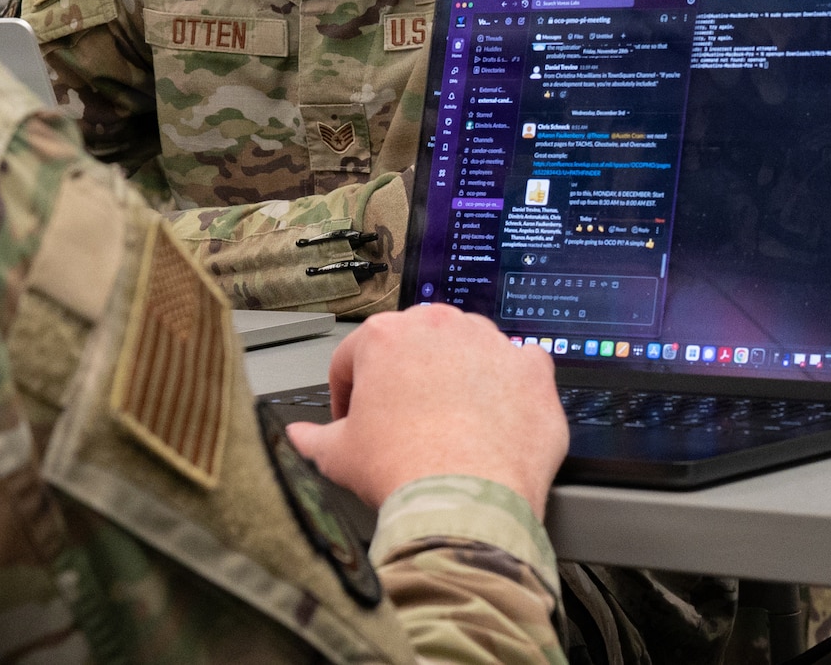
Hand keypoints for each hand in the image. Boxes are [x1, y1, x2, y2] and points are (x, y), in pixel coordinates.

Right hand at [284, 303, 567, 517]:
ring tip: (451, 424)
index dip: (348, 392)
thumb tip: (298, 436)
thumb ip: (312, 438)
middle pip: (415, 345)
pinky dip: (508, 390)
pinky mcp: (532, 369)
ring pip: (469, 350)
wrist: (465, 502)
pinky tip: (495, 420)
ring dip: (458, 377)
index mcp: (386, 336)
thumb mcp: (338, 457)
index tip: (354, 418)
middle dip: (407, 378)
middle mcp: (441, 327)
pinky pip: (518, 369)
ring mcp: (491, 344)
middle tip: (402, 421)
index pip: (354, 355)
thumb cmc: (404, 472)